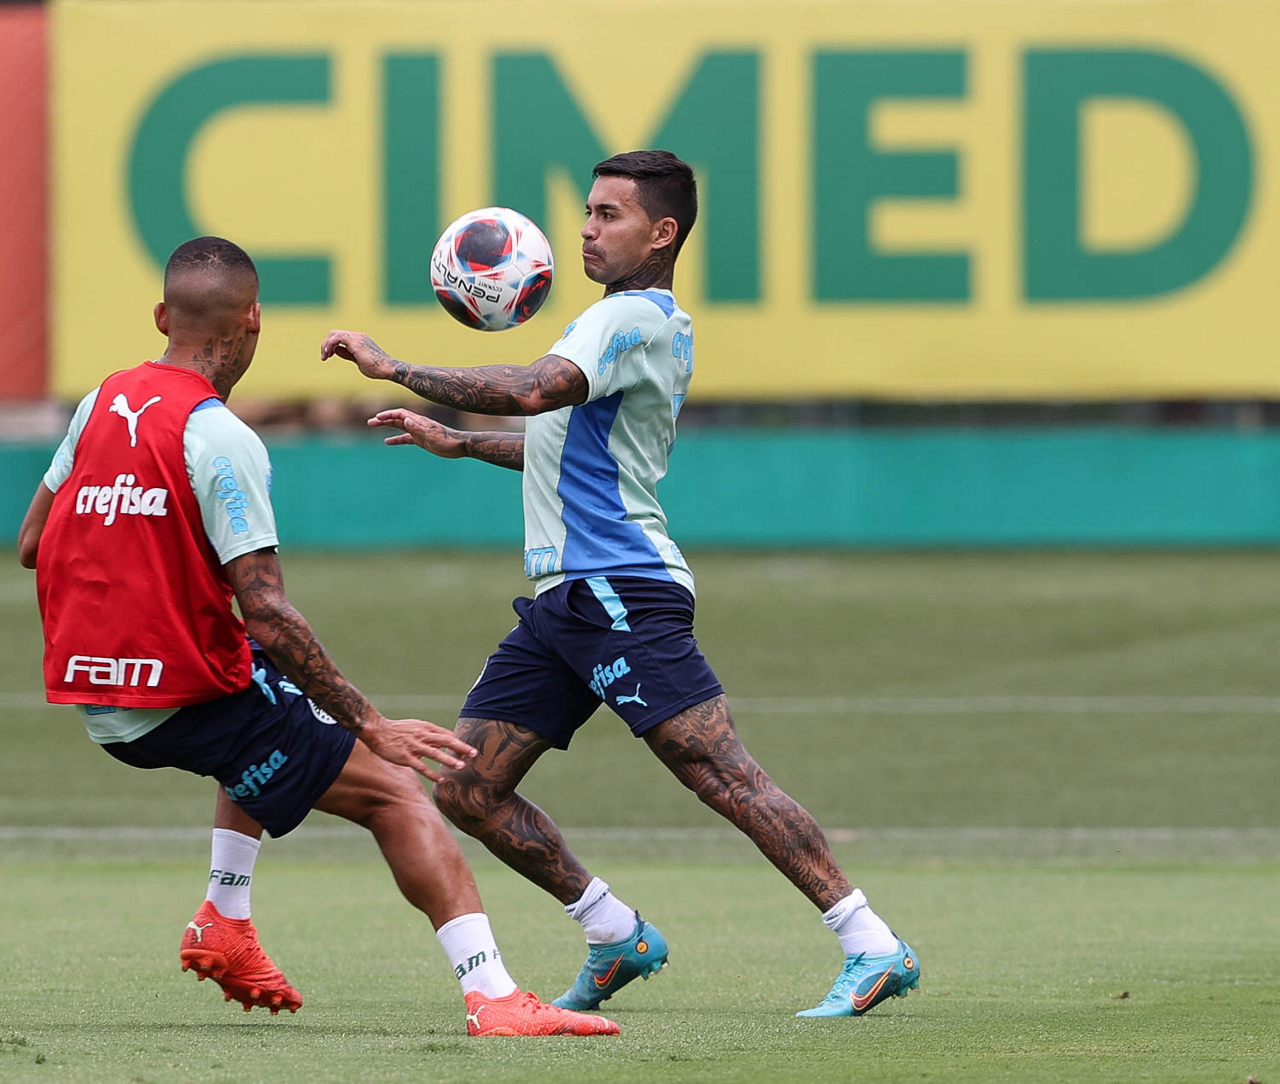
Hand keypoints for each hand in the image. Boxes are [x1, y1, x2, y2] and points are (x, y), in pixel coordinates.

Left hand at [320, 329, 396, 380]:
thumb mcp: (358, 361)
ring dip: (326, 345)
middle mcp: (358, 336)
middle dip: (326, 344)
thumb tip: (336, 351)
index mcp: (359, 339)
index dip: (331, 346)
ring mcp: (357, 337)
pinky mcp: (355, 342)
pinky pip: (336, 338)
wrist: (386, 369)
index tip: (327, 357)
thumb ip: (347, 354)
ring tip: (324, 357)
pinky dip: (329, 345)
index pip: (339, 337)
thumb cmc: (376, 368)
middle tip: (323, 357)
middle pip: (334, 333)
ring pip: (334, 334)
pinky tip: (328, 354)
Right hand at [359, 715, 477, 782]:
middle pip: (445, 741)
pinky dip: (431, 773)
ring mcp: (414, 746)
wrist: (377, 731)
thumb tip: (446, 740)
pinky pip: (421, 766)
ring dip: (449, 760)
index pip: (447, 734)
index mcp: (426, 727)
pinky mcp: (405, 757)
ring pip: (435, 754)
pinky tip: (441, 780)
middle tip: (474, 754)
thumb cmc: (398, 730)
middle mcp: (422, 735)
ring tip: (461, 766)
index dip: (460, 742)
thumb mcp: (417, 726)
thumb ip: (431, 733)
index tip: (471, 750)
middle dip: (461, 747)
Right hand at [368, 409, 464, 457]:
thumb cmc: (446, 440)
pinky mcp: (421, 440)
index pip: (400, 414)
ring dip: (387, 426)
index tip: (377, 418)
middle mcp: (417, 424)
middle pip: (397, 419)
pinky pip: (405, 438)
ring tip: (374, 427)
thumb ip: (417, 428)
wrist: (459, 446)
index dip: (388, 415)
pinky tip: (387, 442)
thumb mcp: (431, 435)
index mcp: (419, 421)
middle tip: (370, 422)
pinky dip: (396, 439)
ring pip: (399, 427)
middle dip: (383, 419)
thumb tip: (405, 420)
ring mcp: (419, 431)